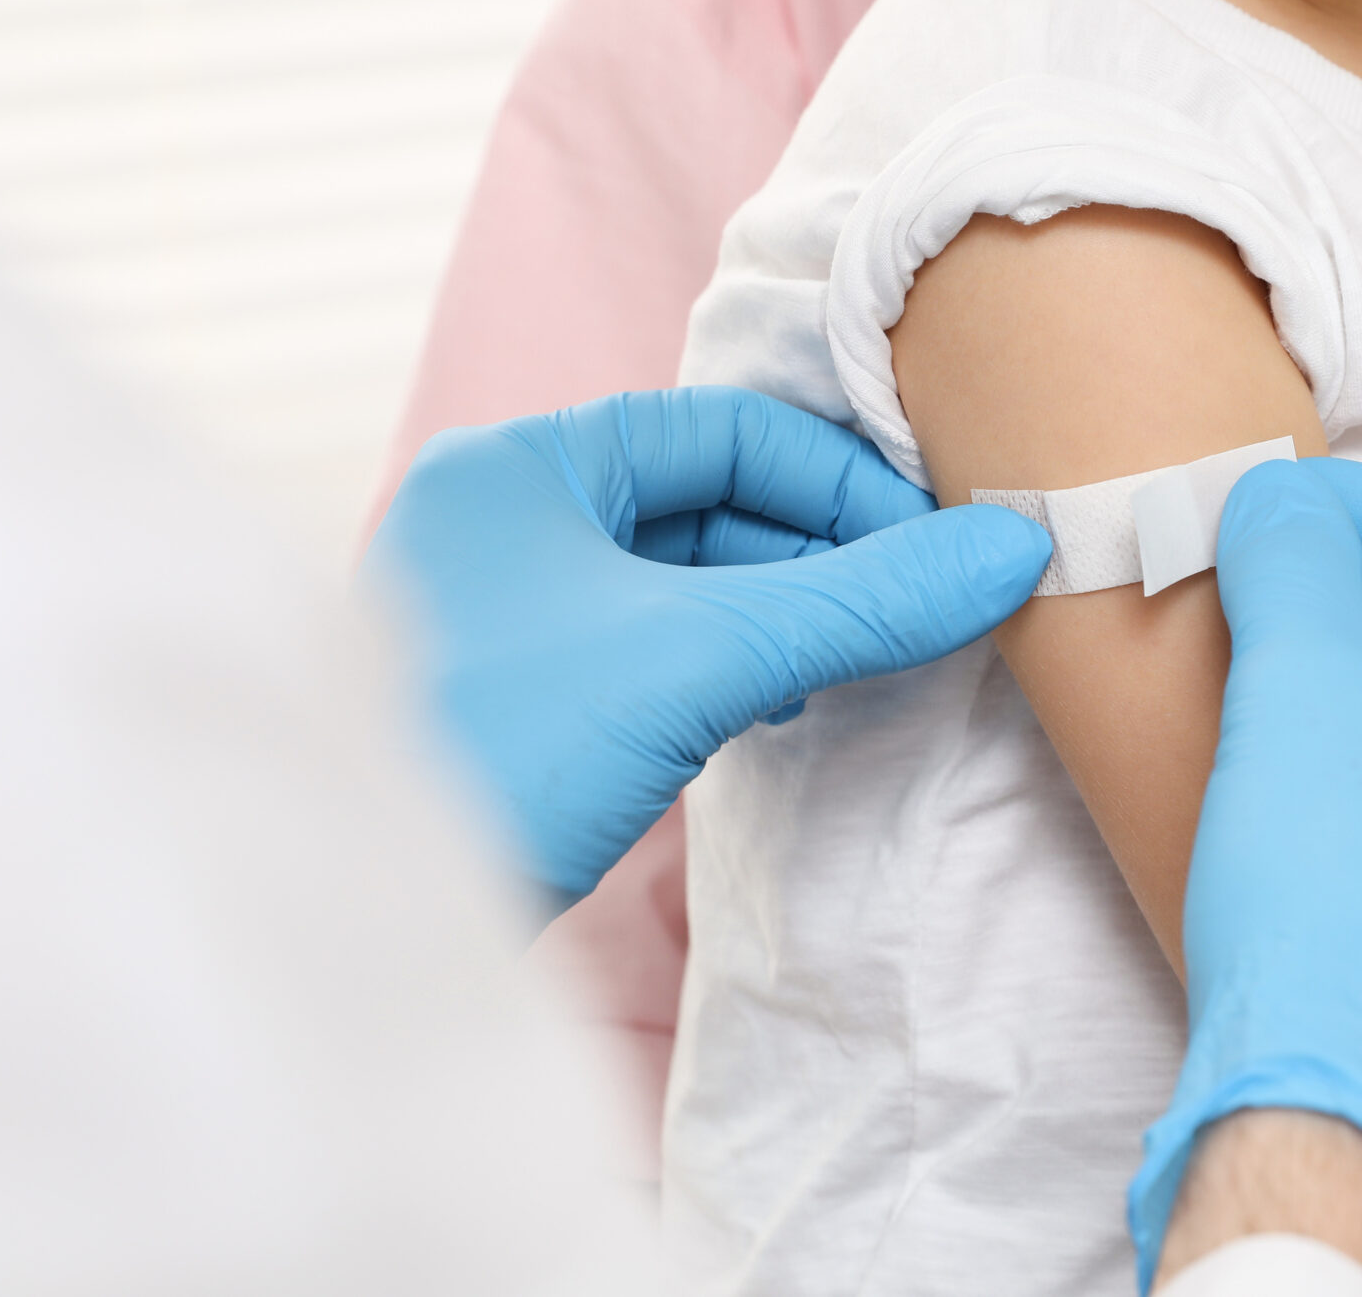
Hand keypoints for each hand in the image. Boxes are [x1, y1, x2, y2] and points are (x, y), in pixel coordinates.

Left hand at [366, 387, 1050, 902]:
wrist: (348, 931)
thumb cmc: (502, 750)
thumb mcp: (701, 657)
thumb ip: (859, 600)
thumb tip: (1013, 550)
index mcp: (520, 464)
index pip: (723, 430)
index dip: (841, 482)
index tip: (931, 549)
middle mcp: (504, 518)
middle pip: (708, 501)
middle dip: (820, 550)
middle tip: (916, 607)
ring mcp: (507, 613)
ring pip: (686, 579)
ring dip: (783, 611)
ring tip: (863, 656)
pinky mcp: (522, 698)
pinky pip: (657, 645)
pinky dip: (733, 662)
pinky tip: (786, 700)